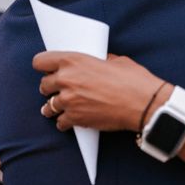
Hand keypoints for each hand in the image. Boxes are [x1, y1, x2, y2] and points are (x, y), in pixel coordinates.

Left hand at [33, 51, 163, 131]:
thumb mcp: (116, 61)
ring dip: (54, 106)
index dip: (43, 65)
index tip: (46, 69)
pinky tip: (73, 119)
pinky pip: (60, 123)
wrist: (143, 103)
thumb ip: (99, 61)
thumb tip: (97, 62)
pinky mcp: (75, 119)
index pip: (40, 61)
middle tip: (61, 89)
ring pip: (48, 107)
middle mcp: (66, 80)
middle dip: (50, 87)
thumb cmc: (133, 79)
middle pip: (43, 85)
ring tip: (63, 106)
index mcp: (74, 61)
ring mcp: (69, 101)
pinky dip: (65, 122)